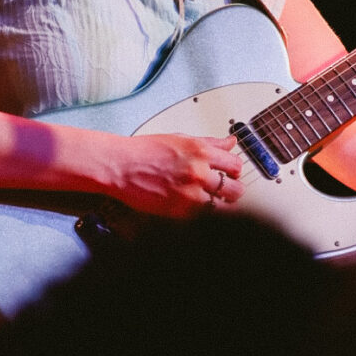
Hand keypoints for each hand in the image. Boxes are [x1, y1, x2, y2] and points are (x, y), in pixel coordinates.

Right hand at [110, 133, 243, 217]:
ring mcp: (189, 193)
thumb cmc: (145, 151)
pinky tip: (194, 206)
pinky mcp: (179, 210)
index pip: (235, 165)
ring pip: (222, 207)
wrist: (120, 166)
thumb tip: (230, 142)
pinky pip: (202, 216)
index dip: (235, 172)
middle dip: (233, 191)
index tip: (231, 175)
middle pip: (235, 189)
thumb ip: (210, 143)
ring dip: (219, 205)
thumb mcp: (180, 138)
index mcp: (200, 150)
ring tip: (210, 200)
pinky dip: (201, 213)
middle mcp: (198, 171)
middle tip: (225, 191)